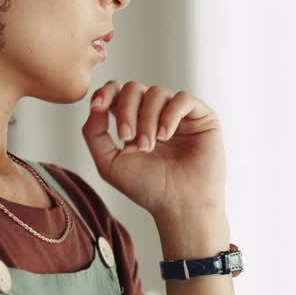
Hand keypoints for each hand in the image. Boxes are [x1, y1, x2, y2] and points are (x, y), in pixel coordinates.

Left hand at [81, 81, 226, 220]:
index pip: (118, 92)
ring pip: (157, 92)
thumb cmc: (147, 188)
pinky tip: (166, 136)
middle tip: (128, 139)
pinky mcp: (201, 116)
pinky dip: (170, 114)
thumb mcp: (109, 163)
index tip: (98, 106)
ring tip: (148, 146)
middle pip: (134, 88)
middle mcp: (156, 114)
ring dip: (147, 119)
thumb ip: (94, 133)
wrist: (179, 206)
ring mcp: (178, 114)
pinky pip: (182, 98)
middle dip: (126, 111)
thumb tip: (94, 106)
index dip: (106, 92)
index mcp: (133, 121)